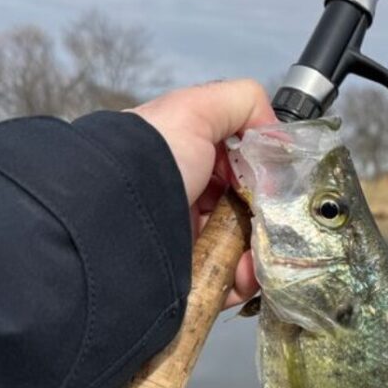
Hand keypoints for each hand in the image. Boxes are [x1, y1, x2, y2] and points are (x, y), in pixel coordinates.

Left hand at [128, 79, 277, 307]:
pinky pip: (228, 283)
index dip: (262, 175)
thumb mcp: (194, 110)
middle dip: (267, 219)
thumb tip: (278, 135)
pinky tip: (247, 275)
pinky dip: (245, 282)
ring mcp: (186, 240)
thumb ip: (242, 104)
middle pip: (246, 210)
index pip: (239, 167)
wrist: (110, 218)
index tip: (274, 184)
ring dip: (260, 254)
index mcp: (187, 160)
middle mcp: (186, 199)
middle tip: (275, 225)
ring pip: (242, 249)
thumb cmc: (148, 159)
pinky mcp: (186, 277)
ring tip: (259, 257)